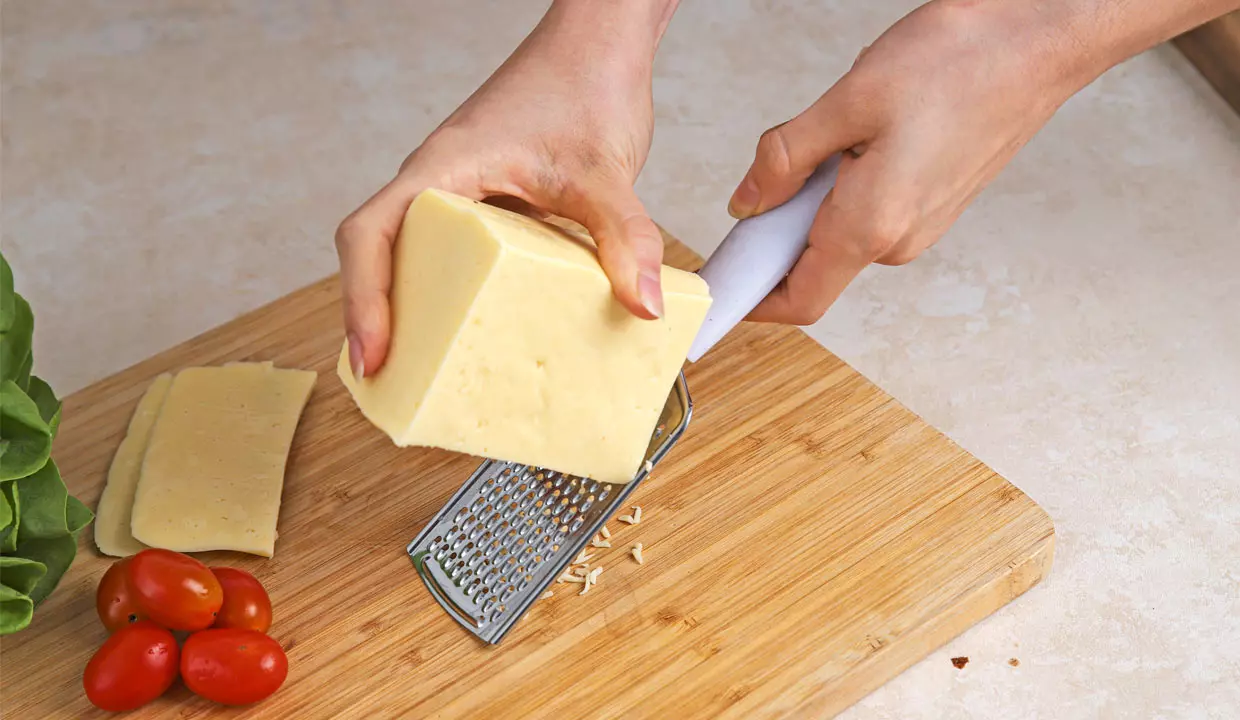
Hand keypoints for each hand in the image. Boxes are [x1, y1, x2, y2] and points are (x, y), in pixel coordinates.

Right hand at [335, 3, 673, 377]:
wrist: (600, 49)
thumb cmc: (583, 84)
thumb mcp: (604, 170)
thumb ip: (624, 235)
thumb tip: (642, 305)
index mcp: (442, 170)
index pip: (370, 234)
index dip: (362, 298)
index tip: (373, 353)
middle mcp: (440, 186)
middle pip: (382, 259)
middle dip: (378, 322)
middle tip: (392, 383)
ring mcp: (464, 199)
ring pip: (416, 262)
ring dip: (415, 315)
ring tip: (429, 375)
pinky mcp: (494, 210)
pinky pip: (463, 261)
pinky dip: (462, 299)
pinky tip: (490, 336)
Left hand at [728, 1, 1090, 324]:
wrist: (1041, 39)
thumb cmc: (962, 60)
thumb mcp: (848, 101)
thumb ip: (785, 159)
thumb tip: (745, 203)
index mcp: (874, 224)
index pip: (799, 300)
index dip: (751, 303)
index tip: (717, 295)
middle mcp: (901, 239)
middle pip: (812, 267)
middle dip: (774, 234)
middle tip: (761, 181)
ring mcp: (922, 226)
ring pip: (839, 235)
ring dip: (811, 203)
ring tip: (828, 139)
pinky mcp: (933, 205)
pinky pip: (868, 215)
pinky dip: (841, 191)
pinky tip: (856, 139)